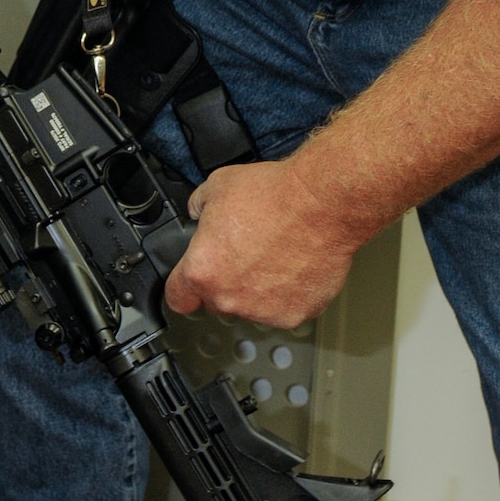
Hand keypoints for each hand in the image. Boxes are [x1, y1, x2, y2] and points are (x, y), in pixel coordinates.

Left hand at [161, 159, 358, 328]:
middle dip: (226, 282)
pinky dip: (289, 292)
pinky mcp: (296, 313)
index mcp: (203, 271)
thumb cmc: (274, 195)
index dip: (184, 287)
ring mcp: (264, 311)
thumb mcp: (217, 186)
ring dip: (258, 289)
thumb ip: (198, 207)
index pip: (178, 298)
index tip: (193, 282)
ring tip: (274, 254)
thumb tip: (198, 212)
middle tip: (245, 253)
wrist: (321, 203)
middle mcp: (230, 298)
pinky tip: (294, 265)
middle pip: (217, 301)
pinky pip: (285, 308)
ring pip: (252, 306)